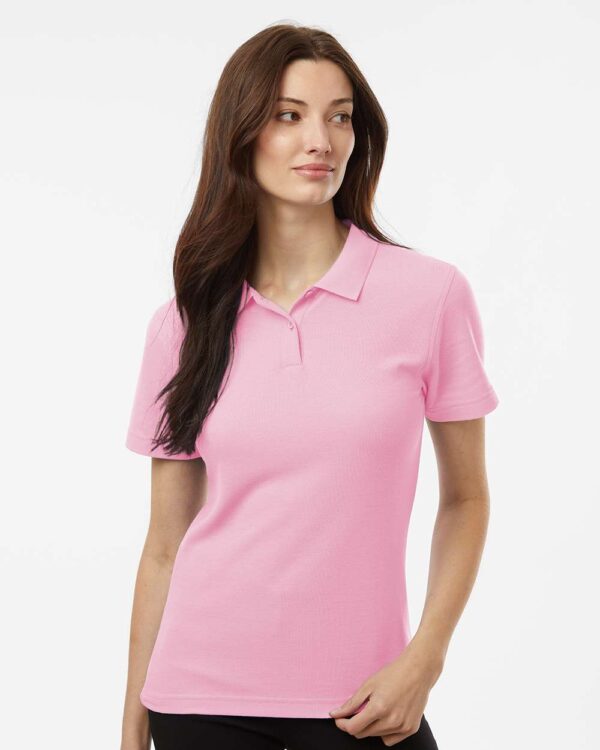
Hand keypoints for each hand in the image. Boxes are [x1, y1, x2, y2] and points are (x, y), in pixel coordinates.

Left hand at [328, 640, 442, 745]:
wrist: (418, 671)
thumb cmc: (392, 674)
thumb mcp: (368, 685)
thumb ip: (351, 703)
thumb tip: (334, 714)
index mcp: (379, 708)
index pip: (353, 728)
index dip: (343, 724)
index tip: (340, 719)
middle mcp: (391, 721)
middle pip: (363, 734)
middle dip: (355, 724)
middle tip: (357, 711)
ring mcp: (402, 727)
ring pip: (376, 736)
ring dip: (370, 727)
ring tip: (377, 708)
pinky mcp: (411, 729)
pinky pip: (390, 739)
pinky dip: (385, 732)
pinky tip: (387, 717)